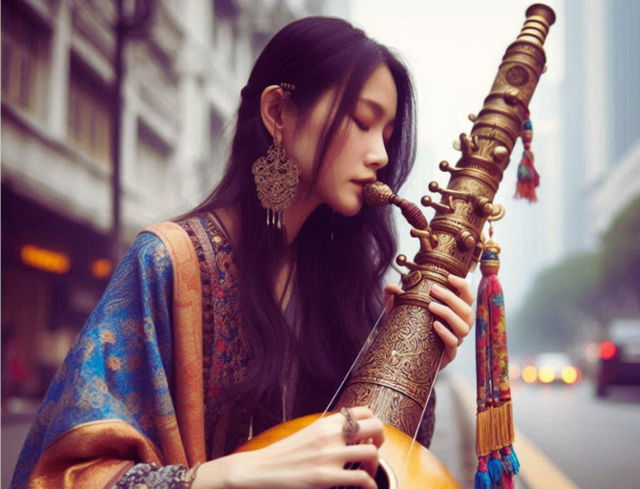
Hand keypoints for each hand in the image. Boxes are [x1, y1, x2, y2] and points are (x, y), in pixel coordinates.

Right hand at [192, 406, 383, 488]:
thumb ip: (329, 431)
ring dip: (376, 465)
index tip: (371, 436)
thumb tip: (349, 431)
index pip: (366, 412)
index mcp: (327, 422)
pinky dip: (370, 484)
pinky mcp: (325, 477)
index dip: (375, 424)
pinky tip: (366, 487)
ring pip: (372, 453)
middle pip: (376, 427)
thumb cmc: (285, 454)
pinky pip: (362, 478)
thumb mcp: (309, 433)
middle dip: (382, 440)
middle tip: (375, 451)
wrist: (260, 469)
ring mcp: (329, 456)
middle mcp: (331, 435)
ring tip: (368, 472)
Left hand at [384, 274, 474, 369]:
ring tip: (431, 306)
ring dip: (448, 313)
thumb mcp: (402, 312)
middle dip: (451, 297)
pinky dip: (446, 333)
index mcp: (454, 313)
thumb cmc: (410, 330)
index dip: (463, 286)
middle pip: (467, 311)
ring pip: (463, 327)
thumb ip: (397, 299)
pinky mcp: (448, 355)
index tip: (449, 277)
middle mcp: (458, 326)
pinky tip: (435, 325)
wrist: (405, 358)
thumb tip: (390, 287)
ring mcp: (455, 341)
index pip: (468, 298)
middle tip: (433, 289)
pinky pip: (453, 344)